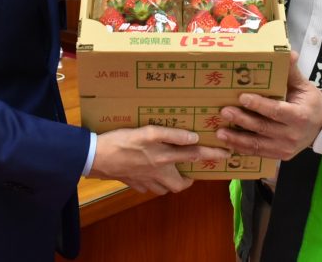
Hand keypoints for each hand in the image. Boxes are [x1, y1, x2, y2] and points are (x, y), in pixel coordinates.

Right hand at [88, 126, 230, 194]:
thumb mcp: (148, 132)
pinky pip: (148, 187)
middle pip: (179, 184)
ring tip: (170, 169)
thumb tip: (193, 138)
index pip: (194, 157)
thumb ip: (172, 135)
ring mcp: (144, 180)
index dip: (212, 155)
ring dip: (171, 181)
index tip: (226, 154)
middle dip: (187, 179)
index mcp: (164, 158)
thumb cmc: (121, 141)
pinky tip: (148, 171)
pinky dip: (152, 181)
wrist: (95, 157)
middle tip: (190, 170)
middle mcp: (157, 172)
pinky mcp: (132, 182)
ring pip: (164, 188)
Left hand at [215, 52, 321, 159]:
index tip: (242, 97)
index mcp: (299, 115)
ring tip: (220, 132)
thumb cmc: (310, 102)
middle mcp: (293, 135)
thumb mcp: (304, 86)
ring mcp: (286, 148)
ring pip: (258, 145)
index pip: (277, 111)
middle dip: (242, 120)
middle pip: (263, 128)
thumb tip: (287, 52)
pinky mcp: (280, 156)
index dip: (259, 105)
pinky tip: (227, 143)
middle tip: (224, 111)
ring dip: (237, 139)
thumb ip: (292, 71)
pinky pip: (258, 153)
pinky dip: (242, 149)